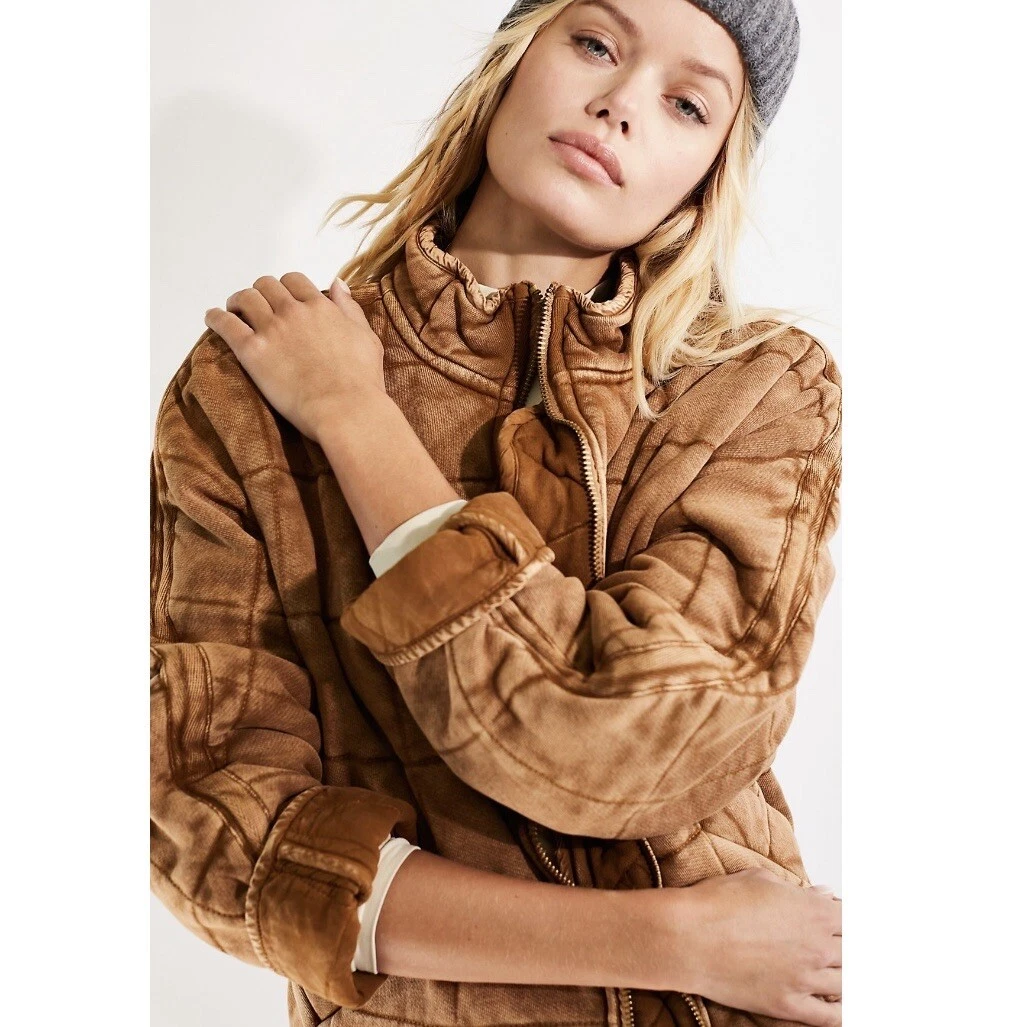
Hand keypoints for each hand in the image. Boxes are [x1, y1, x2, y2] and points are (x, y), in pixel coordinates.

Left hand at [203, 273, 384, 442]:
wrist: (345, 409)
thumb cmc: (361, 381)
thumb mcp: (366, 338)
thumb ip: (350, 308)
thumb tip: (337, 283)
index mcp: (321, 307)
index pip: (294, 281)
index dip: (285, 287)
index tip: (282, 298)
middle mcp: (294, 311)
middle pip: (266, 286)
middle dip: (260, 292)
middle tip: (257, 306)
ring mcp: (272, 330)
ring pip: (245, 298)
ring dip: (237, 301)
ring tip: (234, 311)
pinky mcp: (253, 352)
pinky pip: (226, 324)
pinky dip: (216, 318)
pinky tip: (212, 319)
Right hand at [648, 868, 841, 1025]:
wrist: (688, 937)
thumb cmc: (717, 903)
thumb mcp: (759, 880)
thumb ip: (797, 891)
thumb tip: (821, 894)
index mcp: (814, 911)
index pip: (852, 917)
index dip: (847, 917)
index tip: (843, 919)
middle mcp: (817, 946)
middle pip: (854, 951)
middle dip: (849, 945)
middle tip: (840, 944)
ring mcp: (805, 979)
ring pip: (848, 983)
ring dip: (845, 975)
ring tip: (839, 971)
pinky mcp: (789, 1005)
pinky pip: (830, 1016)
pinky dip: (841, 1011)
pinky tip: (838, 1003)